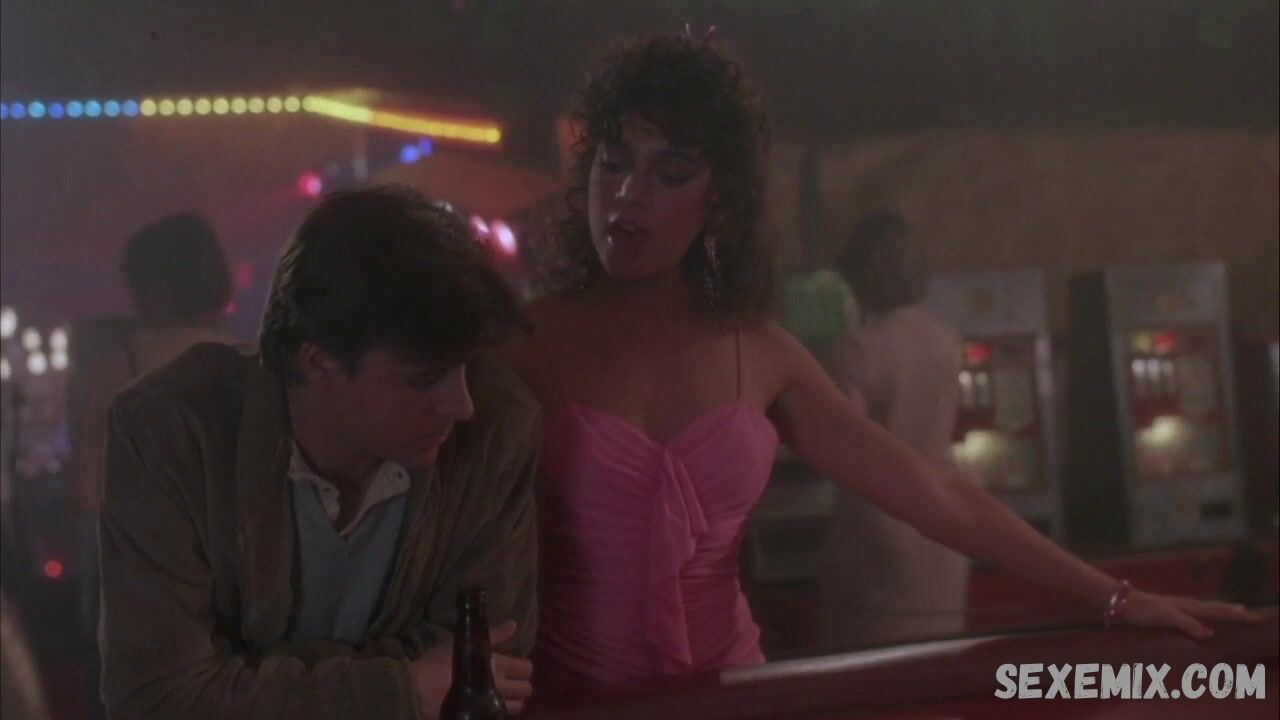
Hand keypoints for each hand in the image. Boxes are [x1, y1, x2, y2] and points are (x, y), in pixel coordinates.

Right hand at [408, 620, 533, 717]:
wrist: (418, 691)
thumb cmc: (438, 662)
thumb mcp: (465, 642)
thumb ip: (493, 635)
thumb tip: (513, 624)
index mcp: (498, 666)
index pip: (525, 668)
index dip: (524, 667)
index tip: (517, 666)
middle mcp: (500, 687)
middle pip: (526, 690)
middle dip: (523, 685)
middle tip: (513, 683)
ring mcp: (490, 706)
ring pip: (517, 707)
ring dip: (514, 701)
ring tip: (504, 697)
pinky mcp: (480, 717)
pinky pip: (498, 717)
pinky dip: (498, 713)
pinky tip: (490, 707)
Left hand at [1121, 590, 1267, 638]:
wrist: (1118, 601)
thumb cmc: (1141, 609)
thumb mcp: (1165, 617)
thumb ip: (1186, 624)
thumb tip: (1210, 634)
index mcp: (1187, 606)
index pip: (1217, 611)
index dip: (1236, 615)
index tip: (1256, 616)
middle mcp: (1183, 604)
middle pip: (1213, 607)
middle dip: (1232, 611)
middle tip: (1250, 613)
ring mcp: (1174, 606)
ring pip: (1203, 608)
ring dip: (1219, 610)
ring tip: (1232, 610)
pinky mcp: (1166, 611)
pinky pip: (1192, 612)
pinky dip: (1203, 614)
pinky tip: (1200, 617)